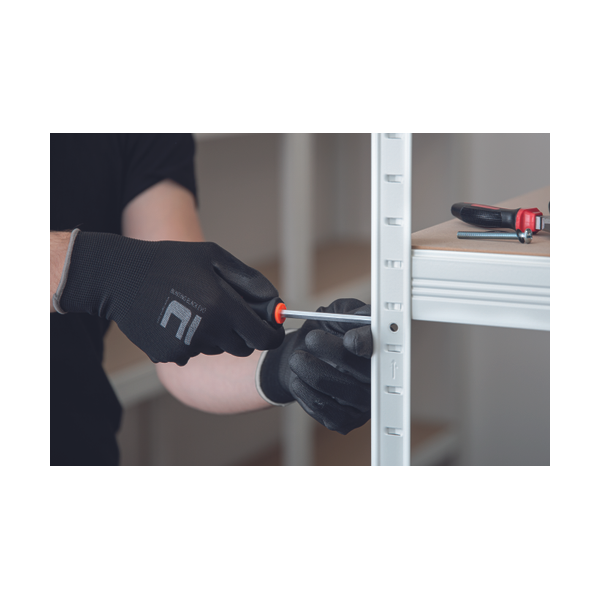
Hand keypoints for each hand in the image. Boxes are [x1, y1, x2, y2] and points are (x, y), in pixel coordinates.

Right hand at [56, 231, 284, 364]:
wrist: (121, 277)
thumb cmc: (171, 261)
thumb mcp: (214, 257)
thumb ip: (251, 282)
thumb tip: (277, 306)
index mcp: (222, 307)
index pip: (264, 338)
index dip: (272, 335)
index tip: (271, 329)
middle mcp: (207, 332)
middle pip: (242, 347)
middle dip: (242, 332)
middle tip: (224, 309)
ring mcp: (187, 347)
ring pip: (217, 349)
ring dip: (215, 334)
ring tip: (193, 308)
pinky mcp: (169, 355)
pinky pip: (193, 353)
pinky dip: (191, 341)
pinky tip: (175, 319)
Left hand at [257, 299, 371, 433]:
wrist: (298, 358)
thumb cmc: (323, 334)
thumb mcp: (335, 313)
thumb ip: (349, 311)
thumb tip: (362, 316)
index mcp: (380, 352)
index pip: (381, 348)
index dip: (367, 344)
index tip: (350, 340)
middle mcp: (376, 380)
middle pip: (360, 370)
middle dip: (331, 350)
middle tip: (311, 338)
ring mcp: (362, 404)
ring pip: (334, 386)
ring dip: (309, 369)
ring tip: (297, 358)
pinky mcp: (344, 420)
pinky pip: (321, 405)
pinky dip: (304, 389)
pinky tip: (298, 378)